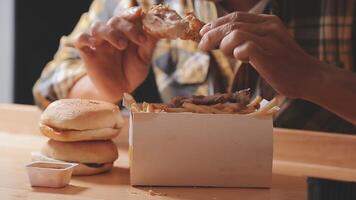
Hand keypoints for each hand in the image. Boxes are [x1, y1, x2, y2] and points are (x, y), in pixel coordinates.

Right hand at [73, 7, 156, 101]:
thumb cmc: (131, 73)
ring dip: (110, 32)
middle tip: (139, 40)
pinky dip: (85, 38)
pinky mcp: (88, 54)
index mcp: (126, 34)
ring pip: (97, 27)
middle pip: (115, 21)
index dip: (133, 13)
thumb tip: (157, 29)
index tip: (141, 13)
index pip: (127, 17)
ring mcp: (99, 44)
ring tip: (121, 45)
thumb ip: (149, 44)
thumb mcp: (144, 60)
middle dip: (127, 27)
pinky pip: (80, 39)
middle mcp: (112, 35)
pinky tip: (94, 44)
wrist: (119, 92)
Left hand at [198, 12, 323, 98]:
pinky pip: (245, 47)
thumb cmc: (284, 65)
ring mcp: (270, 39)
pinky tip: (242, 59)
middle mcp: (269, 26)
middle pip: (231, 24)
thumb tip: (220, 42)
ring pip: (235, 33)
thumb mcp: (266, 46)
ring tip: (229, 56)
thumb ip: (248, 41)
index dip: (216, 23)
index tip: (203, 33)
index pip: (235, 16)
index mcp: (267, 21)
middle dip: (211, 34)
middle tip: (202, 46)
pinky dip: (237, 53)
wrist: (309, 78)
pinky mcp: (269, 53)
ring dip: (224, 45)